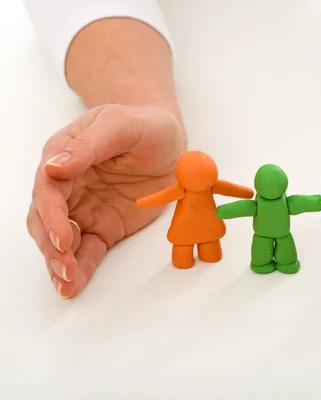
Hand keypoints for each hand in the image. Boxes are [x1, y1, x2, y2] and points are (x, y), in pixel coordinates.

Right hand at [26, 104, 185, 297]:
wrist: (168, 140)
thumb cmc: (143, 125)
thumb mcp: (120, 125)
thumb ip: (89, 145)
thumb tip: (53, 167)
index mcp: (64, 156)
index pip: (47, 188)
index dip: (52, 215)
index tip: (63, 237)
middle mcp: (67, 186)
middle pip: (46, 219)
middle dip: (52, 246)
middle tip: (65, 268)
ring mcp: (84, 208)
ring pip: (60, 240)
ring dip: (60, 262)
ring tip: (67, 284)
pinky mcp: (103, 227)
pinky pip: (87, 251)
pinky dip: (80, 269)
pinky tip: (74, 285)